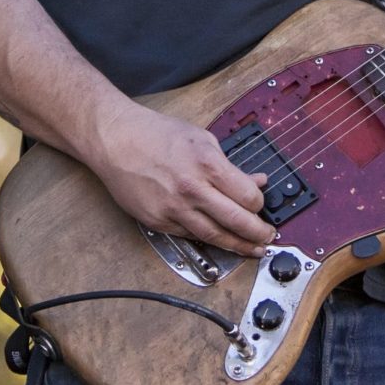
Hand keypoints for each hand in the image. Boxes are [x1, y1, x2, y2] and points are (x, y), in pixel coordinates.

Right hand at [89, 102, 276, 255]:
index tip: (262, 207)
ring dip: (237, 246)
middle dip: (257, 234)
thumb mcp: (202, 139)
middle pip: (236, 221)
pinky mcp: (158, 221)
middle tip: (267, 238)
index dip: (259, 205)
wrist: (116, 140)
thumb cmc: (156, 134)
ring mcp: (173, 208)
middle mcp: (192, 189)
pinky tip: (218, 240)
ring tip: (251, 249)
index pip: (248, 197)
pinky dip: (206, 238)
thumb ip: (229, 165)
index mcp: (207, 164)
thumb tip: (255, 181)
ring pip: (214, 236)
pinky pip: (189, 235)